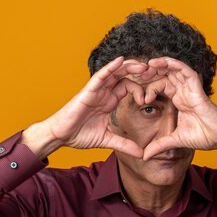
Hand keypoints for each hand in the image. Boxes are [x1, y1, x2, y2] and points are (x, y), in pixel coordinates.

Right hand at [27, 57, 156, 157]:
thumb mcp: (108, 141)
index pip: (129, 88)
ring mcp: (96, 90)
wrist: (61, 136)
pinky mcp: (88, 91)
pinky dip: (111, 68)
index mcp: (109, 101)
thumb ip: (125, 145)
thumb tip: (142, 154)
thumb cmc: (79, 135)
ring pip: (115, 72)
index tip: (150, 99)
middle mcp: (104, 92)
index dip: (141, 90)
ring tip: (144, 65)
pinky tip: (121, 61)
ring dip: (129, 67)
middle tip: (155, 72)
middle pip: (124, 76)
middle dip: (139, 73)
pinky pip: (101, 76)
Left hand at [141, 57, 216, 159]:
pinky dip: (174, 64)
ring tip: (147, 64)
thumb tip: (143, 157)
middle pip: (166, 74)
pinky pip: (186, 71)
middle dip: (152, 72)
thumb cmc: (203, 136)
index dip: (149, 88)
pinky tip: (161, 62)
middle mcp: (184, 92)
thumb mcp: (174, 141)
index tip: (139, 98)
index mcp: (179, 100)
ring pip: (175, 69)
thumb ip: (159, 146)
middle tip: (138, 74)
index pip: (161, 86)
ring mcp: (191, 89)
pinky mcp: (197, 89)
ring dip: (161, 64)